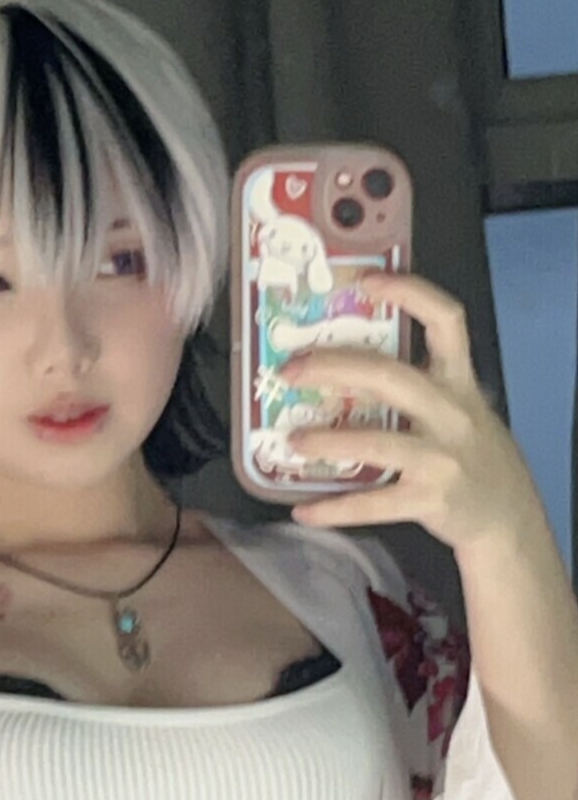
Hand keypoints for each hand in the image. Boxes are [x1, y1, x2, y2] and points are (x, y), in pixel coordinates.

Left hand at [278, 272, 545, 551]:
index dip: (409, 293)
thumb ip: (420, 389)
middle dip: (335, 367)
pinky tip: (303, 511)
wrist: (508, 518)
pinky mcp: (429, 500)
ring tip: (292, 439)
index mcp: (459, 383)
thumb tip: (343, 370)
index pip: (446, 321)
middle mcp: (452, 414)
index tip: (366, 281)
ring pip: (376, 442)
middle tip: (291, 369)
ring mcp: (441, 459)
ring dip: (328, 440)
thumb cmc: (473, 457)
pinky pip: (373, 504)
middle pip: (391, 376)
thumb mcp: (461, 411)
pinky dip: (333, 508)